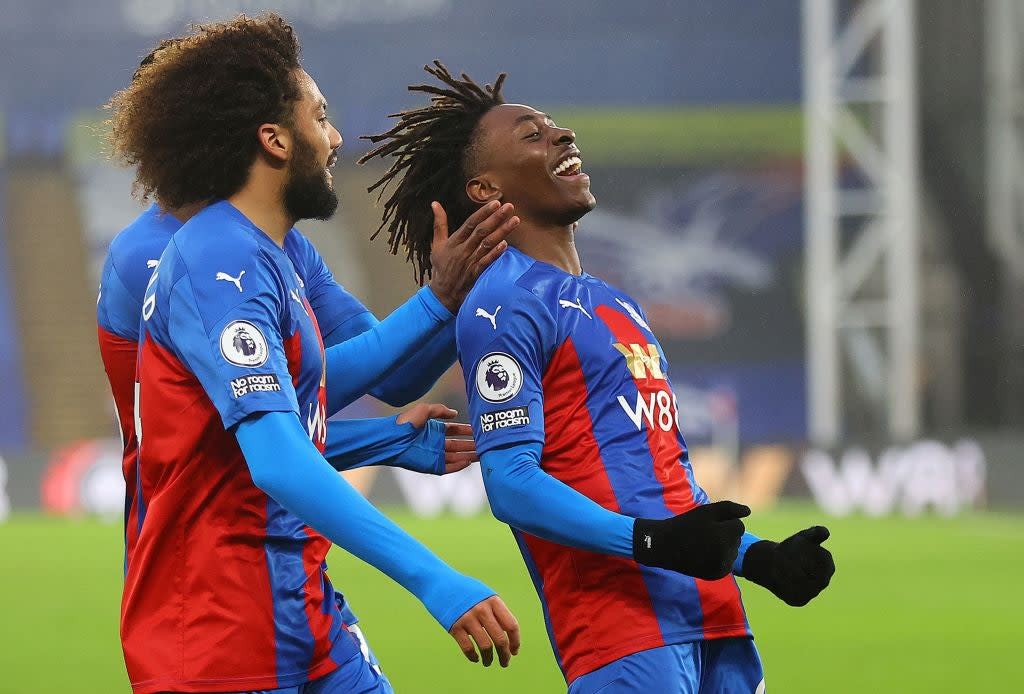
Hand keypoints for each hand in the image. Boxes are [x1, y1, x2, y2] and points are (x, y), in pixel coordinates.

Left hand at [396, 403, 476, 473]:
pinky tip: (468, 462)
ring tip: (483, 454)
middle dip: (472, 444)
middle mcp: (436, 443)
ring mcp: (435, 455)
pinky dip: (458, 466)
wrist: (393, 439)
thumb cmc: (405, 422)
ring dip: (469, 455)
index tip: (479, 430)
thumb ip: (440, 410)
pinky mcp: (431, 465)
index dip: (467, 431)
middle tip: (487, 443)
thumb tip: (455, 414)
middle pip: (459, 444)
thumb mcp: (424, 410)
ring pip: (457, 456)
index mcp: (435, 430)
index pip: (455, 430)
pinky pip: (448, 467)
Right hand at [428, 200, 518, 311]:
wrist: (442, 293)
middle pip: (481, 231)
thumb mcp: (436, 244)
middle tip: (509, 206)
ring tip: (515, 220)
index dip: (483, 213)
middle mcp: (463, 249)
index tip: (495, 203)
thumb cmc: (441, 267)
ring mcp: (470, 261)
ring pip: (487, 244)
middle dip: (496, 218)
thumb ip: (439, 223)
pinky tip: (506, 244)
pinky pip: (486, 262)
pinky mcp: (476, 273)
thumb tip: (435, 203)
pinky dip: (495, 253)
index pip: (470, 223)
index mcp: (454, 241)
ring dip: (502, 232)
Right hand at [448, 595, 520, 667]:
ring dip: (489, 659)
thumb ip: (496, 611)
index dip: (515, 641)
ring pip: (485, 647)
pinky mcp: (454, 627)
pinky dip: (473, 657)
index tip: (514, 651)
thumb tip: (508, 633)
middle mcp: (482, 610)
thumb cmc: (466, 591)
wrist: (440, 583)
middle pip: (500, 639)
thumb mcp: (485, 595)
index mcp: (493, 601)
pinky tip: (475, 658)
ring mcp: (468, 618)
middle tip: (505, 662)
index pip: (511, 625)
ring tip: (488, 662)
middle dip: (504, 655)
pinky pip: (468, 648)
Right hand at [632, 501, 749, 579]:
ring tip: (703, 544)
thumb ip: (729, 509)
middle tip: (703, 534)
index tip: (707, 524)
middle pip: (737, 539)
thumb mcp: (706, 511)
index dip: (724, 522)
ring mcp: (721, 567)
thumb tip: (748, 511)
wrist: (664, 547)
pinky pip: (727, 563)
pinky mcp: (716, 575)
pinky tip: (704, 555)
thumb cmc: (685, 525)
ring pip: (733, 551)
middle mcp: (725, 554)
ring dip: (723, 546)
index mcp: (724, 536)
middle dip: (725, 534)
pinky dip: (720, 558)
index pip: (739, 526)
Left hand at [742, 526, 834, 606]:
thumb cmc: (793, 548)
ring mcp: (811, 593)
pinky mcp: (798, 600)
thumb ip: (815, 533)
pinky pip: (793, 594)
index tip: (797, 549)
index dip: (810, 556)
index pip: (825, 563)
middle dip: (799, 566)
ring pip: (804, 586)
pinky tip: (777, 577)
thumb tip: (826, 532)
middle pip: (816, 577)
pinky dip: (784, 585)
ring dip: (790, 575)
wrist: (774, 562)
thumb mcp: (802, 537)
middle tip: (785, 558)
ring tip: (780, 565)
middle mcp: (822, 582)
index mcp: (827, 565)